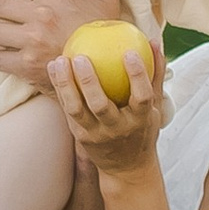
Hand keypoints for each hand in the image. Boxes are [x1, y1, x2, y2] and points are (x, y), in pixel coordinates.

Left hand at [48, 32, 164, 176]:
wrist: (127, 168)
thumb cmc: (142, 128)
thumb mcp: (155, 107)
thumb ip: (155, 74)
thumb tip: (154, 41)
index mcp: (141, 120)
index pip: (142, 97)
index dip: (137, 75)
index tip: (129, 52)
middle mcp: (118, 129)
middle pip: (100, 106)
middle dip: (89, 82)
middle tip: (80, 57)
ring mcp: (96, 135)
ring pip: (76, 110)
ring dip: (65, 85)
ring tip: (59, 61)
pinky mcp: (80, 136)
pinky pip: (67, 110)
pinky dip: (60, 89)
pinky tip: (54, 68)